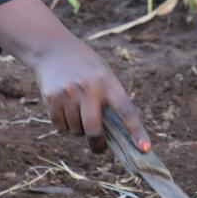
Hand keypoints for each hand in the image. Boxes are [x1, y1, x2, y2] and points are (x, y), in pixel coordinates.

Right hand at [0, 0, 149, 153]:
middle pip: (94, 129)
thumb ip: (110, 99)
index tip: (145, 149)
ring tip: (78, 111)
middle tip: (100, 147)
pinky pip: (60, 126)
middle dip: (98, 143)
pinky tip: (65, 108)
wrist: (52, 48)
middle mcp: (89, 88)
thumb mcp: (103, 74)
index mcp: (108, 82)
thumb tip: (116, 135)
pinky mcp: (52, 98)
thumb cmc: (85, 66)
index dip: (136, 131)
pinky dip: (64, 125)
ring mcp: (68, 94)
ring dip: (78, 130)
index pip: (126, 110)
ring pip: (76, 130)